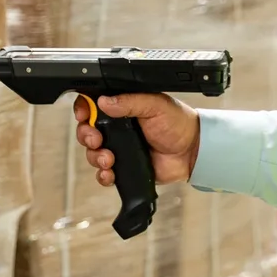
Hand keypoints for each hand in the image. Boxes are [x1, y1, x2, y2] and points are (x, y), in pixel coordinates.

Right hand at [74, 93, 199, 186]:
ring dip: (95, 156)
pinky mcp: (123, 167)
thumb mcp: (154, 105)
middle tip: (96, 139)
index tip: (84, 115)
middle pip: (87, 129)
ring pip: (92, 152)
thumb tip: (104, 101)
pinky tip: (110, 173)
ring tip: (108, 159)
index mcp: (123, 107)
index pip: (93, 105)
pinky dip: (102, 175)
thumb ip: (129, 102)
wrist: (192, 151)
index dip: (84, 109)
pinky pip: (104, 173)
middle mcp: (117, 127)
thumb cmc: (177, 123)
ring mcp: (119, 147)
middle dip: (86, 135)